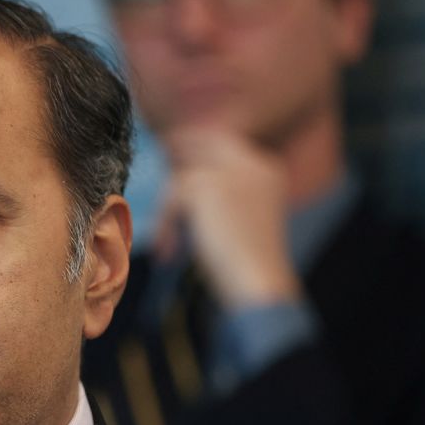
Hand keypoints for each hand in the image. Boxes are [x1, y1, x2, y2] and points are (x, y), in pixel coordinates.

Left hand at [156, 129, 301, 309]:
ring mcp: (233, 171)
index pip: (226, 144)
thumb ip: (220, 197)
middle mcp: (254, 164)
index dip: (198, 146)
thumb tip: (182, 182)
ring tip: (165, 245)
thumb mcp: (238, 222)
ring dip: (168, 212)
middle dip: (178, 150)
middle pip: (205, 144)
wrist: (258, 281)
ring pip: (183, 178)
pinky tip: (166, 253)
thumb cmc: (246, 266)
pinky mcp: (208, 184)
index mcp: (268, 171)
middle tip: (157, 158)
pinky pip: (172, 197)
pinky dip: (164, 226)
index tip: (174, 152)